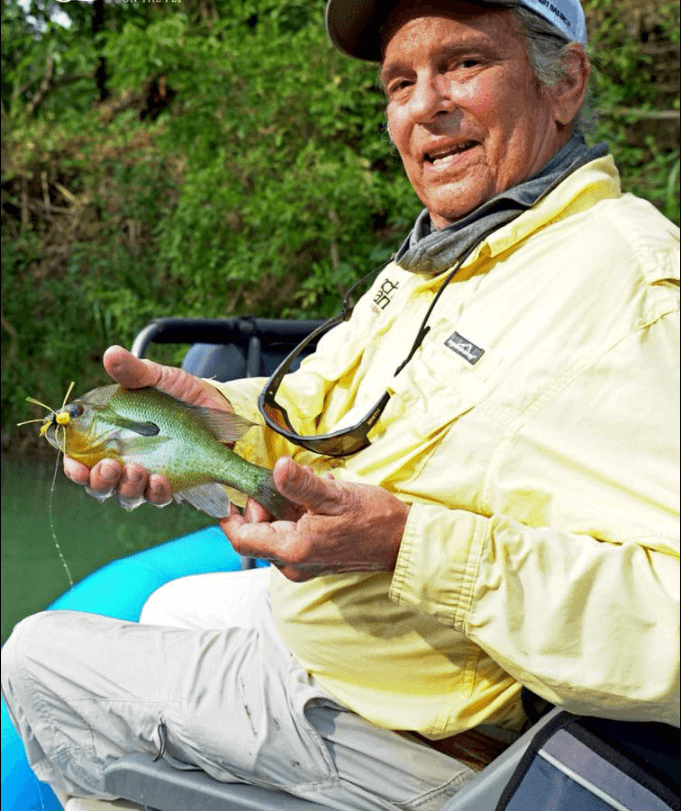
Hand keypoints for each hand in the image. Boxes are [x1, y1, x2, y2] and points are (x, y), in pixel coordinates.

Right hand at [63, 345, 229, 508]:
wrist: (221, 406)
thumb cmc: (182, 393)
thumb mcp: (159, 378)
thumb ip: (135, 371)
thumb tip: (112, 354)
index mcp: (112, 437)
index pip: (82, 459)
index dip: (74, 466)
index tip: (74, 465)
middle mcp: (126, 460)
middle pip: (101, 485)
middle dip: (99, 481)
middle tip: (109, 466)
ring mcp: (149, 474)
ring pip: (127, 495)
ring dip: (126, 488)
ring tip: (136, 471)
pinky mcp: (174, 483)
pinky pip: (159, 498)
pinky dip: (157, 492)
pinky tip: (160, 480)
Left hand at [220, 457, 409, 580]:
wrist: (403, 543)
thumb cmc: (374, 519)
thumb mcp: (336, 495)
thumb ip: (302, 485)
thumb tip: (277, 467)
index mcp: (292, 549)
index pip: (240, 537)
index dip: (230, 513)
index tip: (231, 488)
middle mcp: (292, 564)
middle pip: (256, 532)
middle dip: (264, 502)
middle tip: (286, 479)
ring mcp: (302, 564)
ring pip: (274, 531)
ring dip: (284, 506)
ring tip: (310, 488)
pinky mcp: (313, 560)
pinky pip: (291, 535)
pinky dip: (297, 514)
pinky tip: (319, 499)